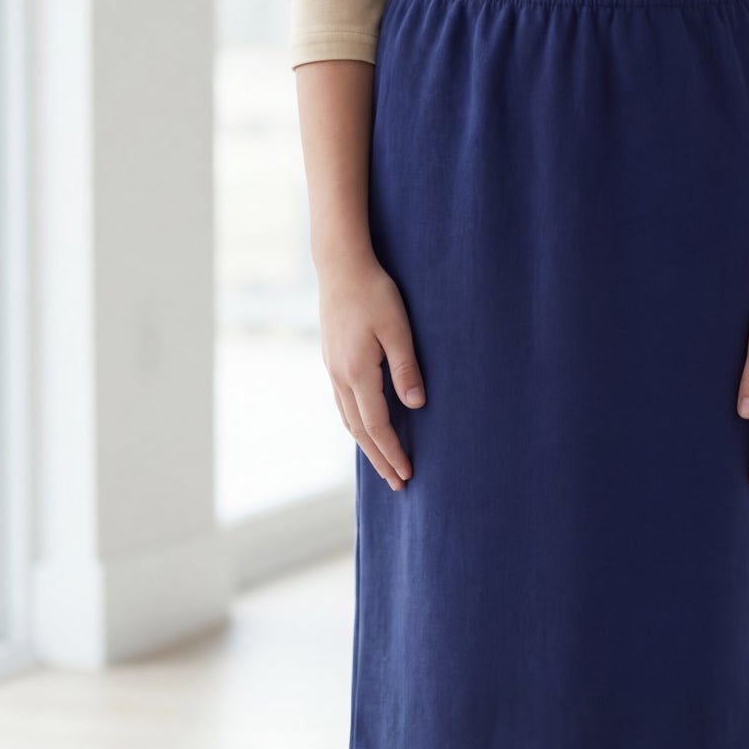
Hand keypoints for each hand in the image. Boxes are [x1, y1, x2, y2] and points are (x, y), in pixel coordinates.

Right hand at [318, 248, 424, 490]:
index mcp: (357, 372)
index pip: (377, 425)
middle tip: (397, 483)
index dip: (392, 451)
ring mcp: (332, 368)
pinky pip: (343, 403)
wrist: (340, 266)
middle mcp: (340, 376)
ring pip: (348, 418)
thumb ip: (406, 367)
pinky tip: (365, 427)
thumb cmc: (374, 292)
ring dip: (366, 444)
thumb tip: (416, 406)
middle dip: (379, 458)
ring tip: (382, 463)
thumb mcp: (398, 328)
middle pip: (359, 430)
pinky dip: (355, 424)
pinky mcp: (332, 360)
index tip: (407, 473)